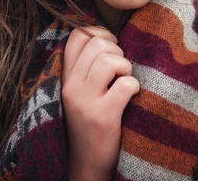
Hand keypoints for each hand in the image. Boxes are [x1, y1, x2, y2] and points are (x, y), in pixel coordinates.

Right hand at [62, 26, 139, 180]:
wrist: (85, 164)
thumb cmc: (87, 123)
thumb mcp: (77, 93)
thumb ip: (84, 67)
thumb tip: (105, 36)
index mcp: (64, 78)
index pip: (77, 36)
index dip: (99, 33)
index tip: (110, 47)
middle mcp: (71, 87)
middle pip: (97, 43)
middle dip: (117, 50)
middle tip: (120, 70)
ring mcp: (85, 102)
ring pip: (110, 60)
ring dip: (126, 68)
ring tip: (124, 82)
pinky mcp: (103, 117)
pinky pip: (126, 84)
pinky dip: (134, 87)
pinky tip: (130, 97)